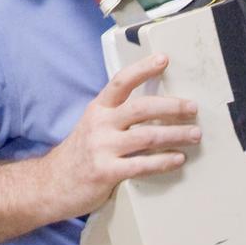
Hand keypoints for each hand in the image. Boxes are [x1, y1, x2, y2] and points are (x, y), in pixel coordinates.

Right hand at [46, 55, 200, 217]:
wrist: (51, 185)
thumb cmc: (80, 153)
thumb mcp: (93, 125)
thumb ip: (116, 114)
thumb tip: (154, 106)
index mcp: (98, 108)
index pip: (121, 81)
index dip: (143, 68)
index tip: (163, 59)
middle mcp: (100, 124)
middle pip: (141, 108)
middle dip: (171, 106)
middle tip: (192, 107)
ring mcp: (102, 148)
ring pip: (147, 137)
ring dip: (175, 135)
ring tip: (194, 134)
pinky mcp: (106, 173)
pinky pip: (141, 165)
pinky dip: (164, 161)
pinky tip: (178, 159)